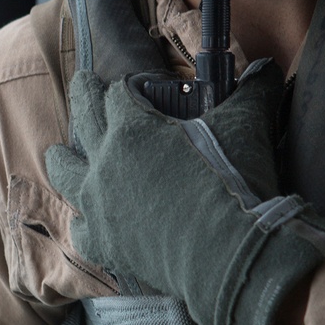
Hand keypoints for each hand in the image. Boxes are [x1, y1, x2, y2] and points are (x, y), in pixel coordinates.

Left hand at [45, 61, 324, 324]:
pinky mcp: (104, 244)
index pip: (118, 93)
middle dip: (85, 96)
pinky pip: (80, 229)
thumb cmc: (234, 184)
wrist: (229, 256)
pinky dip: (83, 222)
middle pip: (83, 116)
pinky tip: (87, 220)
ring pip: (65, 172)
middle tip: (83, 83)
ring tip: (58, 152)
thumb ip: (254, 91)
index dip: (129, 86)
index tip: (142, 88)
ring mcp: (98, 204)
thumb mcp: (248, 125)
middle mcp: (104, 161)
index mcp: (132, 127)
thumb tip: (266, 68)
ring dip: (63, 158)